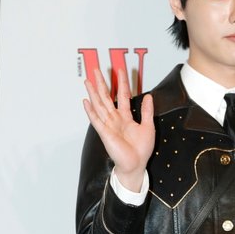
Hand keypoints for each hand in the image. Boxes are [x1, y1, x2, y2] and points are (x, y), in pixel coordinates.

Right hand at [83, 68, 154, 190]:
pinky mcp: (105, 133)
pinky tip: (86, 101)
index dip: (122, 82)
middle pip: (106, 97)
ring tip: (88, 80)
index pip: (122, 95)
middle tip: (96, 69)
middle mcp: (115, 119)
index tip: (120, 70)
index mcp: (126, 118)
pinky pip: (96, 120)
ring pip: (99, 105)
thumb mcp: (148, 127)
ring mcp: (108, 125)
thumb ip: (147, 112)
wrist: (136, 165)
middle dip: (102, 83)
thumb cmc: (141, 150)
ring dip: (93, 92)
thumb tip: (148, 96)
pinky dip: (90, 111)